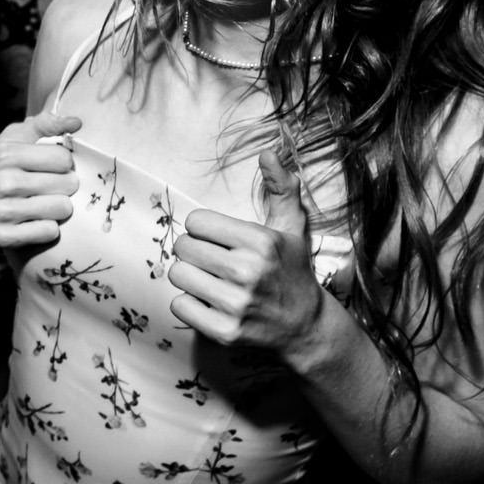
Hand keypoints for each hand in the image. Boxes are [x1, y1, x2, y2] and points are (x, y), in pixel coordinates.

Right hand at [0, 111, 81, 255]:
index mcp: (6, 155)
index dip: (63, 162)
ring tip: (45, 203)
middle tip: (50, 186)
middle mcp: (3, 182)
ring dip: (58, 207)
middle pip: (67, 184)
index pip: (63, 158)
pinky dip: (47, 228)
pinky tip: (35, 220)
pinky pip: (49, 232)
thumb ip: (44, 125)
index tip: (52, 167)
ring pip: (62, 209)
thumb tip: (76, 122)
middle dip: (64, 185)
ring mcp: (2, 211)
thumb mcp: (10, 139)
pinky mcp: (3, 235)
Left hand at [168, 148, 331, 360]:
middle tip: (215, 261)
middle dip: (194, 252)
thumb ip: (280, 188)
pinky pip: (179, 306)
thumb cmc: (292, 270)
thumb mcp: (292, 227)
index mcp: (261, 241)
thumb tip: (268, 152)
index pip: (196, 221)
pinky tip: (212, 302)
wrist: (306, 325)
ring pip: (177, 275)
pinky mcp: (224, 331)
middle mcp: (247, 272)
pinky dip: (189, 304)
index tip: (221, 240)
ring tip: (213, 281)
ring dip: (190, 277)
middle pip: (182, 247)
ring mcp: (235, 304)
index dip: (205, 229)